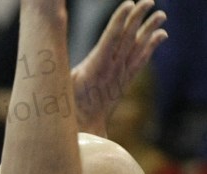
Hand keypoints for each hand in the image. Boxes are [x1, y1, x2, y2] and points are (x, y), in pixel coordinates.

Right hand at [71, 0, 167, 134]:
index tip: (129, 4)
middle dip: (138, 18)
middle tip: (149, 1)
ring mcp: (121, 75)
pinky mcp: (125, 80)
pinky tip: (160, 35)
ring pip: (138, 48)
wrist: (85, 127)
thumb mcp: (61, 85)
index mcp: (96, 68)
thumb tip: (44, 52)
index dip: (120, 21)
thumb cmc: (68, 104)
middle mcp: (113, 70)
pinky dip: (151, 46)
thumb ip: (58, 69)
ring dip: (150, 29)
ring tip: (162, 14)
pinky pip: (141, 60)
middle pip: (128, 39)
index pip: (111, 39)